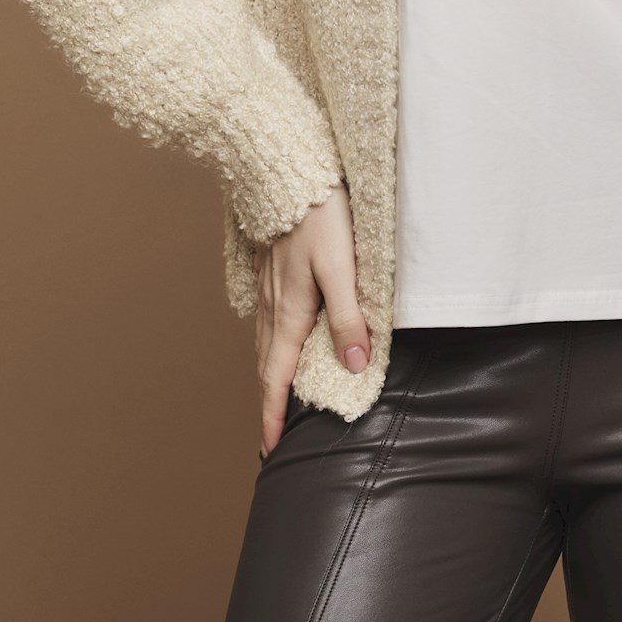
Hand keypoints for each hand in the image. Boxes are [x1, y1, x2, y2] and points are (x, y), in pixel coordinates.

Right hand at [253, 183, 371, 458]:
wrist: (291, 171)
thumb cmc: (320, 216)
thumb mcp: (342, 268)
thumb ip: (348, 316)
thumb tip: (354, 364)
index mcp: (290, 312)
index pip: (277, 378)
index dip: (273, 415)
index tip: (269, 449)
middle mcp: (273, 305)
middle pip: (267, 365)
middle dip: (269, 402)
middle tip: (271, 434)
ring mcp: (269, 287)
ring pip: (266, 342)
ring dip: (269, 374)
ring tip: (277, 396)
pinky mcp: (273, 270)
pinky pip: (268, 319)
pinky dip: (271, 343)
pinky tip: (280, 338)